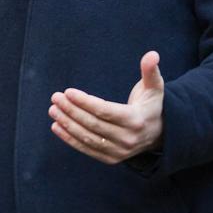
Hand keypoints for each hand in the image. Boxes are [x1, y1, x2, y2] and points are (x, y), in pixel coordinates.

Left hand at [48, 51, 164, 164]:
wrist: (159, 134)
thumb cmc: (151, 104)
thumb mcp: (154, 87)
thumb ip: (151, 71)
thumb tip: (152, 54)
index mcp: (136, 120)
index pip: (105, 111)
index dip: (85, 102)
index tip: (68, 91)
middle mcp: (128, 139)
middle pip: (93, 124)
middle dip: (72, 110)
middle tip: (55, 98)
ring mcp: (119, 152)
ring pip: (88, 138)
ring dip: (67, 124)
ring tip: (53, 110)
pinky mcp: (110, 159)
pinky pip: (87, 149)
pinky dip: (70, 139)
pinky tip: (57, 126)